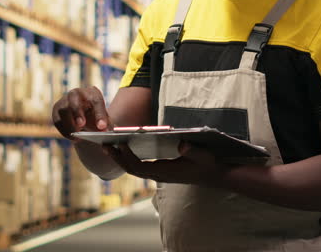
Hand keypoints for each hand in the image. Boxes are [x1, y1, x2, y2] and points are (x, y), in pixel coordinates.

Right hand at [52, 86, 110, 139]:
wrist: (82, 114)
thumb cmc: (94, 115)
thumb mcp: (102, 119)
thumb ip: (104, 127)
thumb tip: (105, 137)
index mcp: (92, 93)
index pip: (96, 100)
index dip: (99, 114)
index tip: (102, 127)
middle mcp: (76, 93)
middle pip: (74, 98)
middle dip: (77, 112)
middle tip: (82, 125)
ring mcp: (64, 100)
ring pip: (63, 110)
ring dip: (70, 124)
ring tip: (78, 136)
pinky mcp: (56, 110)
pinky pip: (57, 121)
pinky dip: (64, 131)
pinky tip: (72, 137)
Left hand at [104, 141, 226, 186]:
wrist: (216, 176)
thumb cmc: (209, 164)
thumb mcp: (204, 156)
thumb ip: (192, 151)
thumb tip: (182, 144)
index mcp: (166, 172)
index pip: (140, 167)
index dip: (127, 157)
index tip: (119, 144)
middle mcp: (160, 175)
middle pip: (132, 170)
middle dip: (118, 158)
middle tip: (103, 145)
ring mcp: (160, 175)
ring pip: (134, 170)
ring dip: (121, 159)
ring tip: (108, 146)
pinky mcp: (162, 171)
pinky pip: (140, 167)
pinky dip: (130, 159)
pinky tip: (124, 148)